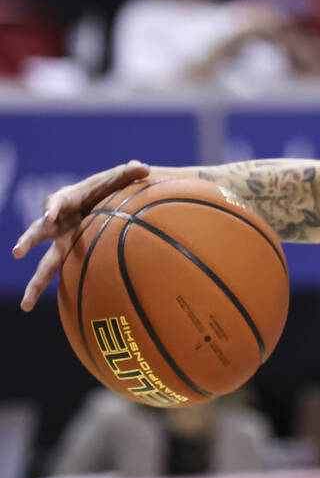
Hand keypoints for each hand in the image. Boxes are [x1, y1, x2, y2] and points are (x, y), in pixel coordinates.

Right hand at [11, 160, 149, 310]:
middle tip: (17, 252)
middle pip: (38, 233)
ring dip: (36, 284)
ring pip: (46, 264)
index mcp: (66, 200)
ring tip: (26, 305)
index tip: (50, 216)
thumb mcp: (116, 179)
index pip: (54, 202)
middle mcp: (57, 223)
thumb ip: (127, 173)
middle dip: (27, 241)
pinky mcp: (70, 254)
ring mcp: (62, 241)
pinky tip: (42, 310)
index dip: (52, 209)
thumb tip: (144, 167)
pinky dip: (53, 289)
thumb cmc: (107, 187)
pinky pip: (62, 272)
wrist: (102, 199)